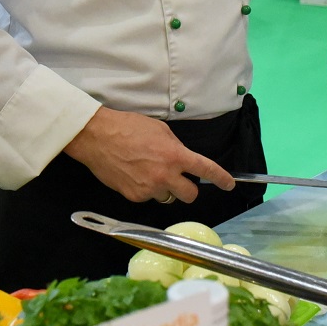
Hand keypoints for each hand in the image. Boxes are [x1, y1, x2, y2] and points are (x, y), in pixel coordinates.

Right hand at [62, 107, 234, 203]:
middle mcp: (165, 176)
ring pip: (167, 197)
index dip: (221, 178)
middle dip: (187, 188)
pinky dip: (145, 190)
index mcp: (175, 155)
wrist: (98, 137)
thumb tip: (182, 160)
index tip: (228, 184)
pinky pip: (147, 198)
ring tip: (148, 173)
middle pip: (190, 195)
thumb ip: (175, 148)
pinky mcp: (134, 197)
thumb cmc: (128, 127)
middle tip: (179, 179)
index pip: (206, 170)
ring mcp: (149, 189)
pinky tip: (133, 175)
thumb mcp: (159, 131)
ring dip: (164, 188)